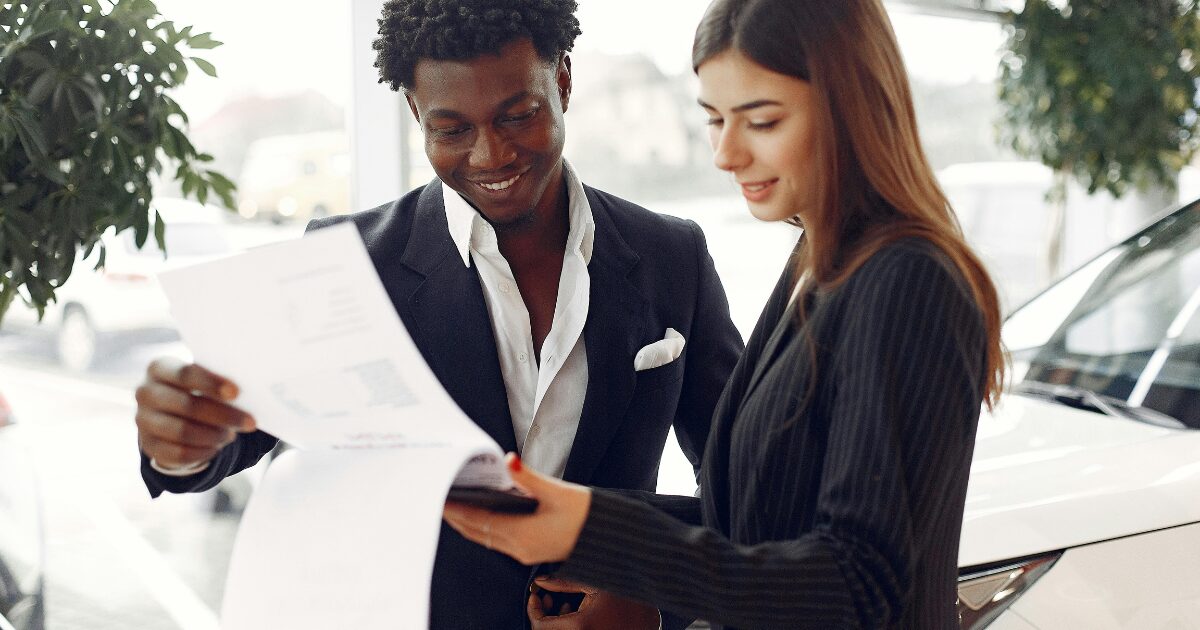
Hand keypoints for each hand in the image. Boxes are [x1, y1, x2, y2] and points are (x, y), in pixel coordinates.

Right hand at [134, 357, 255, 469]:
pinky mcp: (148, 445)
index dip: (212, 384)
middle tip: (250, 422)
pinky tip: (217, 446)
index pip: (185, 374)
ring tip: (231, 434)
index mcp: (159, 368)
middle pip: (187, 405)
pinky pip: (179, 453)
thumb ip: (218, 382)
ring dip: (214, 435)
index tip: (236, 393)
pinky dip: (203, 451)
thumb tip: (250, 392)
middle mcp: (146, 393)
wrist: (169, 412)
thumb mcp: (202, 379)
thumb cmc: (195, 389)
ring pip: (183, 431)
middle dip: (223, 415)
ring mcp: (143, 421)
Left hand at [443, 453, 589, 564]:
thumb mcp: (557, 491)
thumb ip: (528, 476)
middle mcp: (518, 548)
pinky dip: (483, 527)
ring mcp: (523, 552)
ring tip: (453, 506)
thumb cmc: (585, 514)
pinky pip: (497, 540)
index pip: (478, 520)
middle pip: (476, 532)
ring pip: (485, 538)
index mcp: (522, 534)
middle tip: (439, 499)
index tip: (441, 498)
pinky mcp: (529, 550)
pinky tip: (479, 514)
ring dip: (468, 523)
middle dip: (456, 517)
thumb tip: (509, 460)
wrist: (607, 536)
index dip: (456, 510)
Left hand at [528, 576, 659, 629]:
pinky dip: (567, 627)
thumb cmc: (628, 595)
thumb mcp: (595, 583)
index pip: (540, 626)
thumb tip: (541, 581)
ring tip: (564, 604)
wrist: (652, 615)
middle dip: (543, 616)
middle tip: (546, 599)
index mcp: (580, 627)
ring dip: (555, 623)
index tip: (536, 597)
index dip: (533, 610)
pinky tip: (575, 612)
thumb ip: (564, 582)